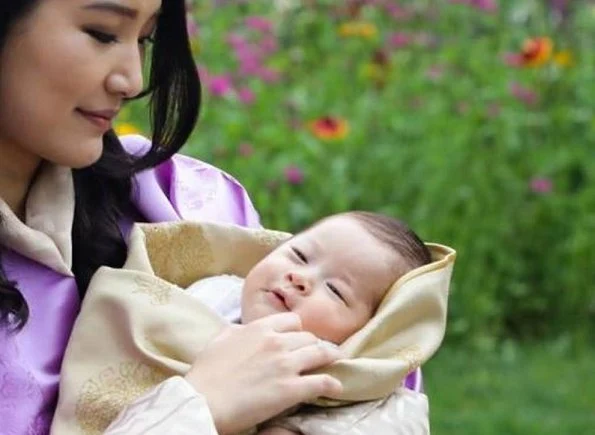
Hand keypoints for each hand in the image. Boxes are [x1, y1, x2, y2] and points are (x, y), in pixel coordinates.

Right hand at [184, 312, 341, 434]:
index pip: (293, 321)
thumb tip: (246, 330)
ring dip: (330, 358)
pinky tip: (336, 387)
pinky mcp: (291, 389)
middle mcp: (278, 342)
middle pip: (309, 337)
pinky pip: (321, 382)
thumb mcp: (221, 339)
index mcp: (261, 328)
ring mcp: (287, 365)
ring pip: (320, 354)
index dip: (298, 331)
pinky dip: (332, 384)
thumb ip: (239, 330)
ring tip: (336, 361)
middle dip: (314, 345)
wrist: (203, 400)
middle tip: (318, 353)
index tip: (299, 339)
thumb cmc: (207, 372)